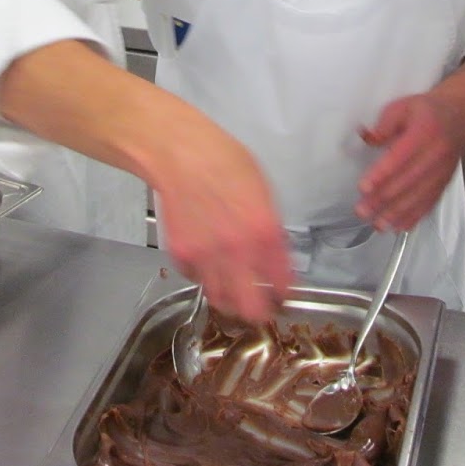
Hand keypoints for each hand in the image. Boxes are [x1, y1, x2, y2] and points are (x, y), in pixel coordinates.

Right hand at [149, 125, 292, 323]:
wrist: (180, 154)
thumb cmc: (225, 163)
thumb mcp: (263, 190)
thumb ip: (270, 228)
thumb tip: (274, 255)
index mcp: (265, 233)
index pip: (282, 284)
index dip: (284, 294)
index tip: (281, 295)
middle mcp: (238, 252)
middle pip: (251, 310)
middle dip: (258, 310)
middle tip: (258, 303)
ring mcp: (207, 257)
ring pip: (222, 301)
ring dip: (229, 297)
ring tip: (231, 285)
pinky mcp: (182, 256)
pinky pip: (197, 279)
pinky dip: (203, 276)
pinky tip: (206, 258)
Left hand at [355, 89, 464, 229]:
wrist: (462, 114)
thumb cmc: (428, 110)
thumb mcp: (403, 106)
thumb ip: (384, 124)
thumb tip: (367, 139)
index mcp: (424, 132)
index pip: (400, 157)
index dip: (382, 174)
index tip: (363, 187)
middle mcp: (435, 155)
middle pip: (407, 182)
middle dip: (383, 199)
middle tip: (362, 210)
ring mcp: (441, 172)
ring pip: (418, 197)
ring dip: (396, 213)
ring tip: (377, 225)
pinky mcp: (444, 182)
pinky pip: (429, 203)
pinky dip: (414, 217)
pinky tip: (399, 227)